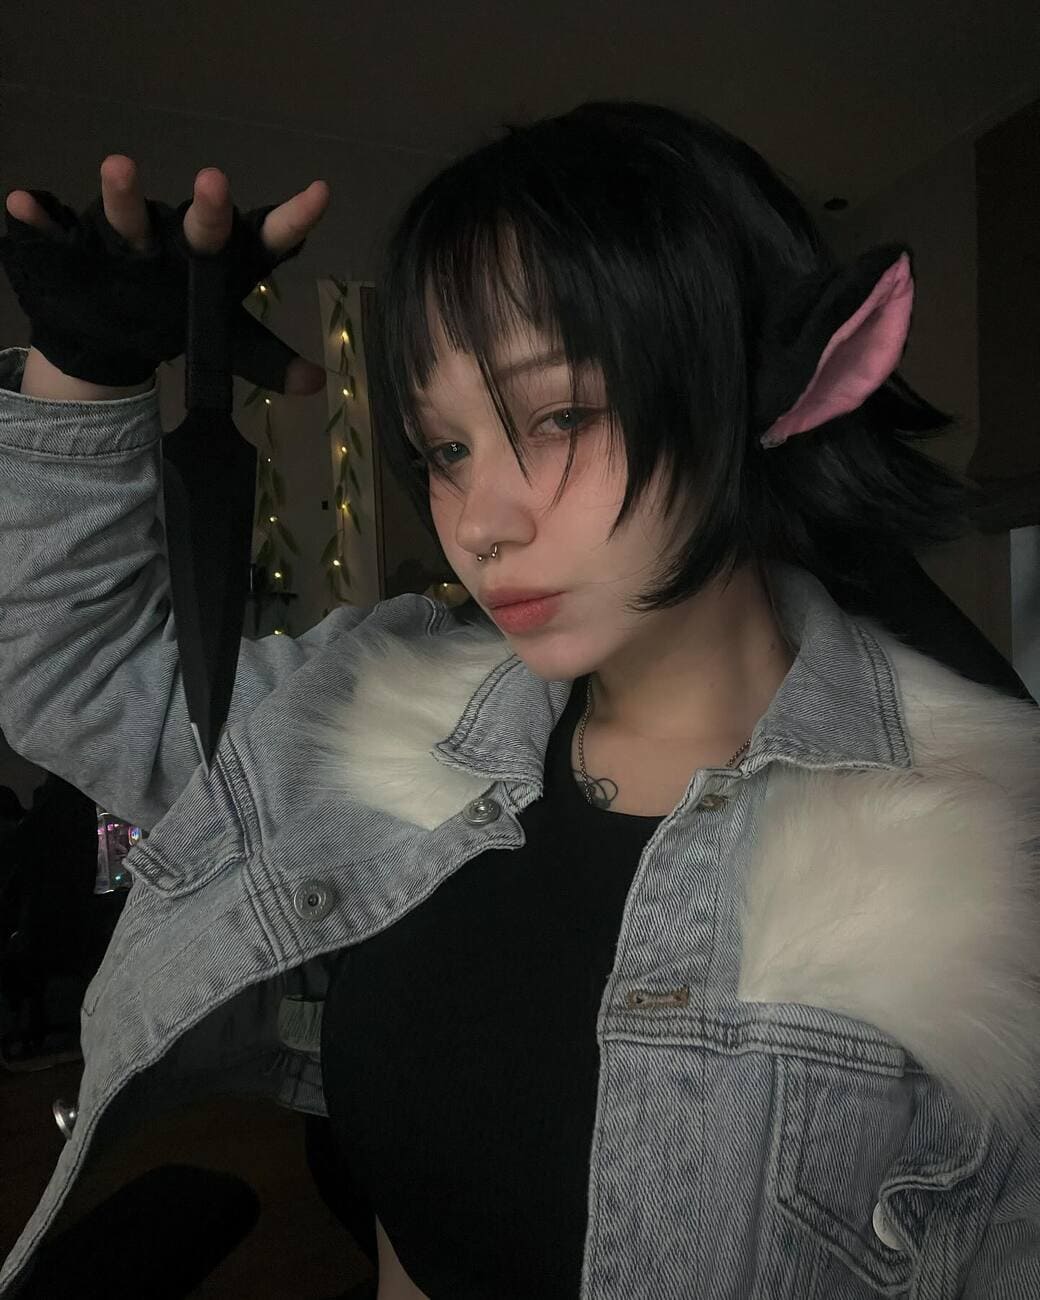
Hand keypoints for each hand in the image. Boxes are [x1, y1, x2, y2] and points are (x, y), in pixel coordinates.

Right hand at [4, 156, 332, 393]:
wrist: (114, 325)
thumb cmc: (179, 314)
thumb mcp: (227, 341)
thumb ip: (269, 360)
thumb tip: (316, 383)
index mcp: (221, 260)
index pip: (265, 239)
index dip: (292, 220)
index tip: (321, 193)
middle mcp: (178, 241)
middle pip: (200, 228)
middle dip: (208, 208)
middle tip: (215, 182)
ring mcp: (128, 242)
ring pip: (128, 218)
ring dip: (123, 194)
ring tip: (117, 165)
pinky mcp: (79, 249)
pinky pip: (56, 233)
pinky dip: (40, 219)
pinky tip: (22, 203)